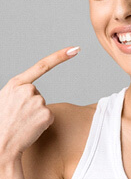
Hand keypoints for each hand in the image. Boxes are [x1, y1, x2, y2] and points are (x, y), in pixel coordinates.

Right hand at [0, 46, 79, 160]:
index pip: (42, 65)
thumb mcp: (4, 100)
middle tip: (17, 117)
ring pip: (43, 106)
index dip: (60, 56)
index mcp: (16, 84)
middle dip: (31, 105)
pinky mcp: (46, 114)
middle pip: (39, 94)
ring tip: (20, 124)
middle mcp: (28, 90)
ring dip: (35, 115)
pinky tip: (30, 129)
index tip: (75, 49)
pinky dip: (42, 123)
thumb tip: (32, 91)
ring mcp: (38, 102)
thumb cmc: (1, 123)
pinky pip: (48, 116)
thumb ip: (18, 91)